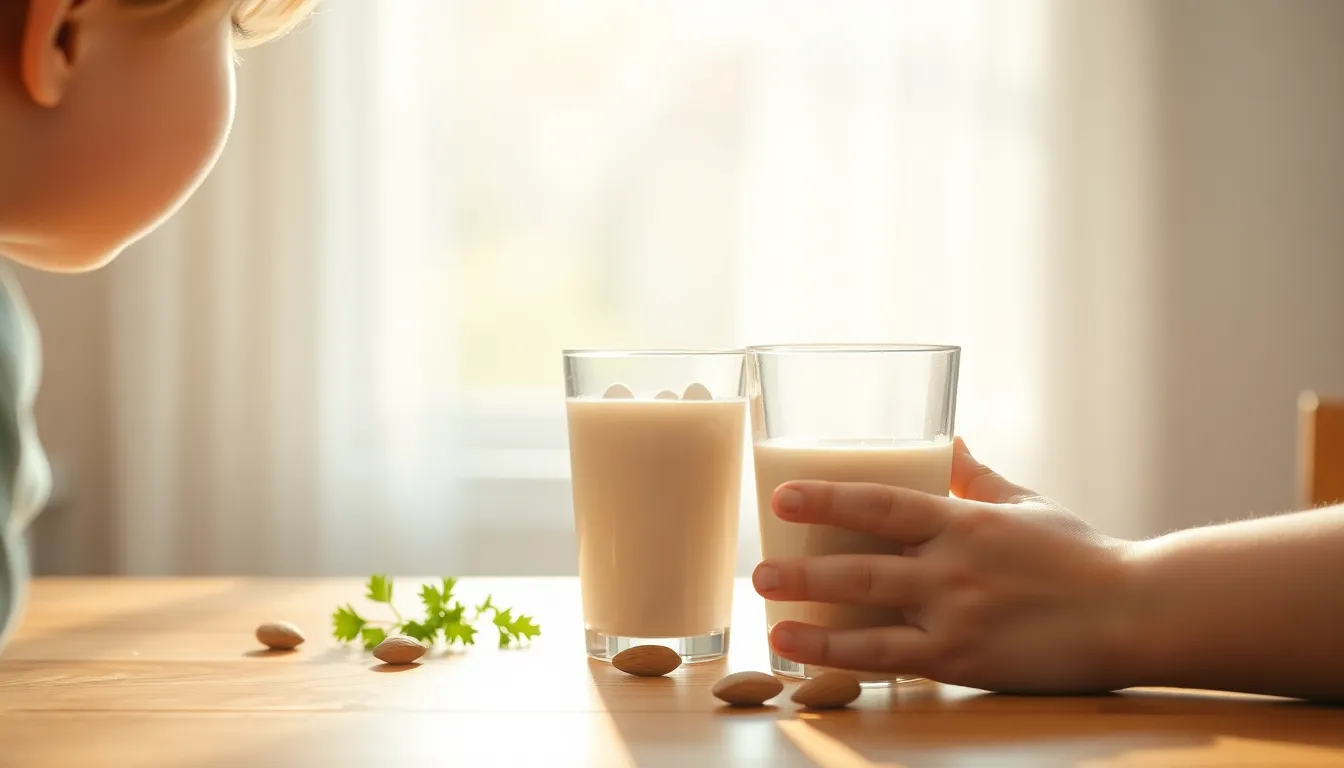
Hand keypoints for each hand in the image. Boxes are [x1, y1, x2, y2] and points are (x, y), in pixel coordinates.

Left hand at [752, 439, 1138, 693]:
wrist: (1136, 613)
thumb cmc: (1082, 556)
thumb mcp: (1028, 503)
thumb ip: (978, 476)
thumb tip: (947, 438)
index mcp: (965, 521)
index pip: (881, 502)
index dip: (827, 496)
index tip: (782, 495)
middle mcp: (953, 568)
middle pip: (860, 565)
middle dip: (802, 568)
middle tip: (758, 568)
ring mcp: (957, 618)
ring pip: (868, 619)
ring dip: (812, 621)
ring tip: (770, 618)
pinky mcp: (965, 661)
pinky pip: (894, 661)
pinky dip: (849, 661)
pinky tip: (815, 661)